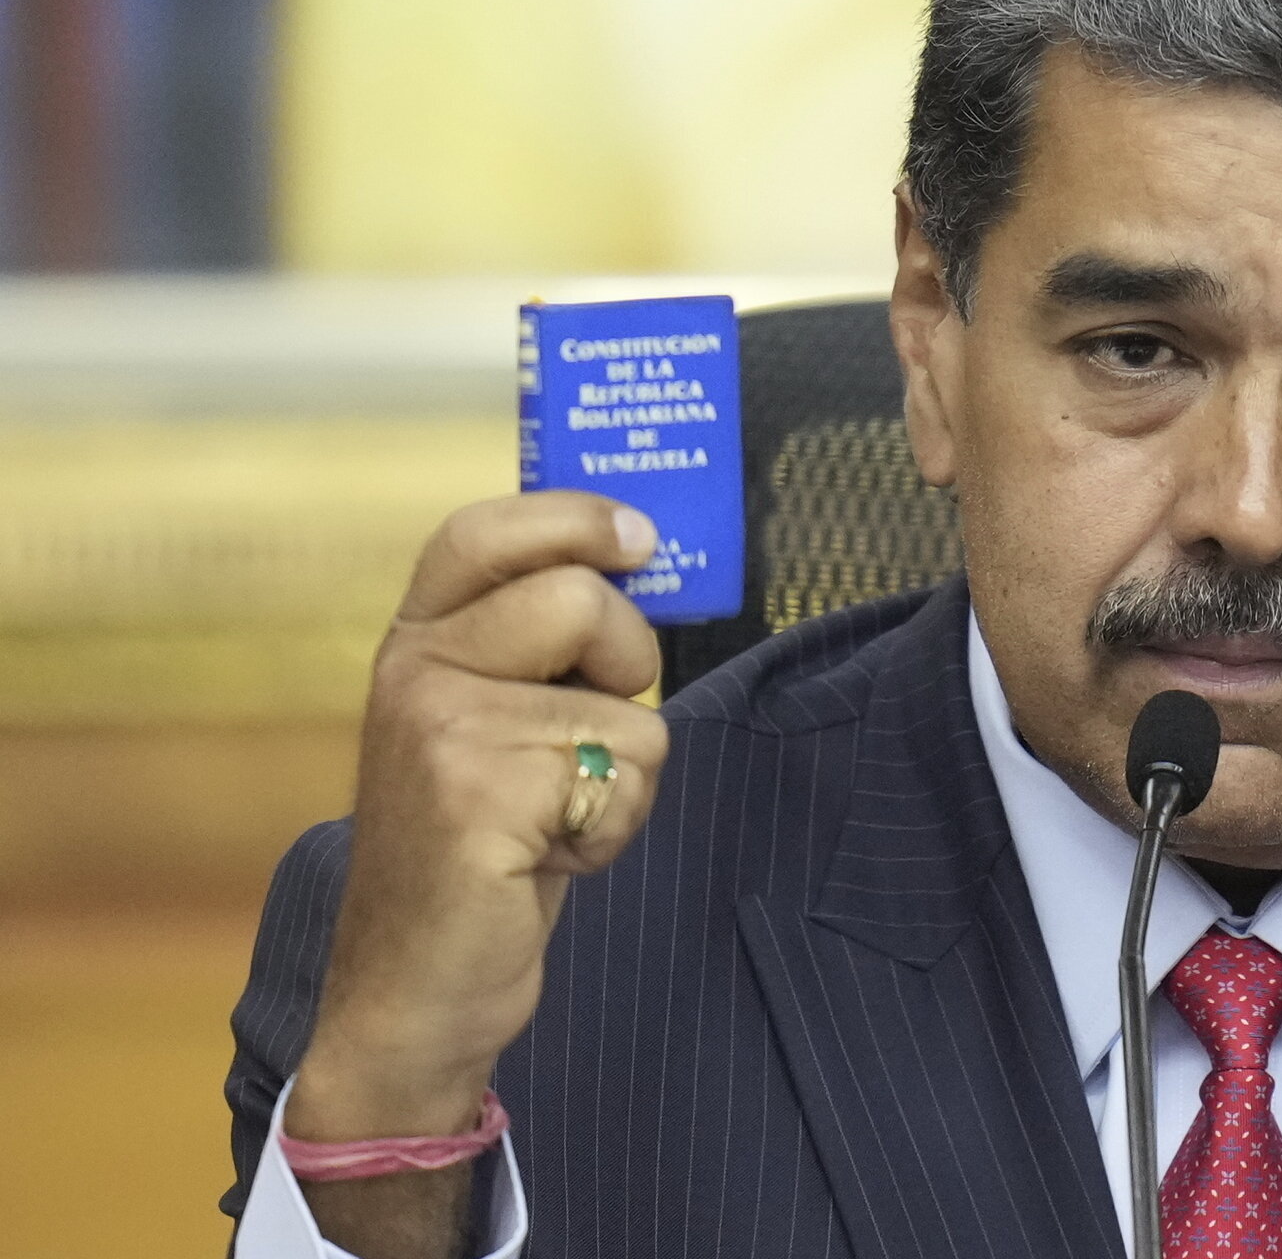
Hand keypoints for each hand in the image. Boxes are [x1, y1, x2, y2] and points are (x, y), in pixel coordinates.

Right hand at [286, 491, 665, 1153]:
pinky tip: (543, 858)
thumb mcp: (494, 728)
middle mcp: (414, 672)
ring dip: (619, 778)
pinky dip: (611, 829)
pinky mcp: (476, 798)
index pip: (480, 533)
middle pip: (582, 600)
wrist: (414, 989)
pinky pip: (621, 780)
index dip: (572, 518)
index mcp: (417, 642)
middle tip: (586, 738)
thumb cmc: (482, 850)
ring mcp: (439, 733)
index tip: (639, 538)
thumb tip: (641, 560)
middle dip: (628, 664)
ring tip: (548, 820)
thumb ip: (540, 650)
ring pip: (624, 708)